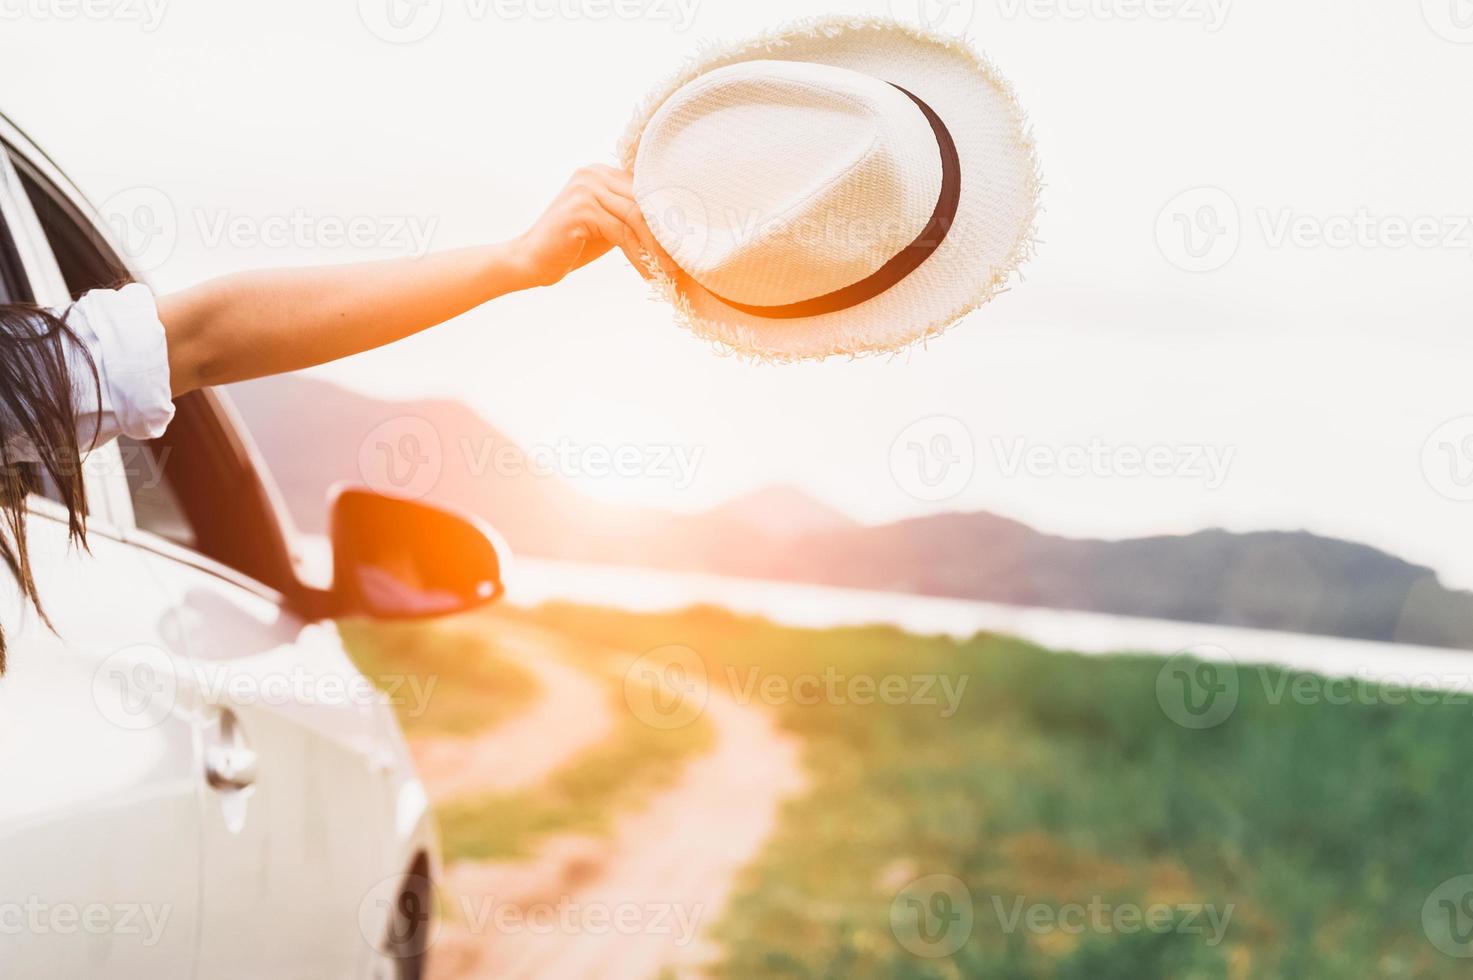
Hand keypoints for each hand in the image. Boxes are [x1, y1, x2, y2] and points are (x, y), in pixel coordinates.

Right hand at [511, 165, 668, 288]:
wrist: (530, 261)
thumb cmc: (571, 245)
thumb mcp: (608, 224)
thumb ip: (631, 216)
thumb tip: (672, 225)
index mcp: (601, 172)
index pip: (645, 188)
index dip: (667, 216)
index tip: (684, 242)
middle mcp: (593, 173)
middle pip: (643, 201)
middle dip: (665, 234)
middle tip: (681, 260)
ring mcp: (585, 189)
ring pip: (636, 217)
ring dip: (655, 247)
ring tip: (667, 270)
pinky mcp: (580, 210)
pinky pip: (621, 232)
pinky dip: (638, 255)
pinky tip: (647, 273)